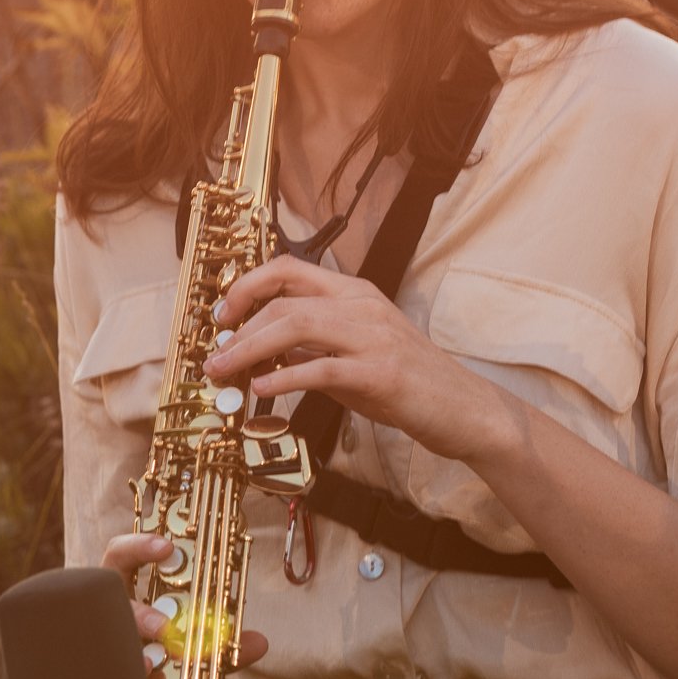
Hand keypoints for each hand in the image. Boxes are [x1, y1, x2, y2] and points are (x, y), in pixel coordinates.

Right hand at [101, 531, 268, 672]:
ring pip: (107, 637)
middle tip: (165, 627)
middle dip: (138, 612)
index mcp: (128, 585)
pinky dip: (136, 676)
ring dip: (133, 650)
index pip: (120, 554)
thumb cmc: (166, 642)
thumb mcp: (197, 635)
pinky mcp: (106, 664)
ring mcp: (105, 636)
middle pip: (108, 601)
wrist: (143, 677)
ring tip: (152, 663)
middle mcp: (111, 608)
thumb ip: (223, 640)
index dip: (138, 546)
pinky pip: (112, 669)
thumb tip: (260, 642)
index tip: (167, 547)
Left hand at [202, 256, 505, 462]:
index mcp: (355, 293)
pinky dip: (284, 377)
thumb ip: (313, 346)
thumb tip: (262, 349)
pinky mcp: (381, 373)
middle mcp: (363, 306)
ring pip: (296, 325)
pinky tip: (261, 388)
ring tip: (225, 372)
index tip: (223, 315)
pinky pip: (321, 368)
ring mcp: (374, 337)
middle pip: (285, 300)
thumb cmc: (408, 384)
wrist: (464, 409)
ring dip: (250, 349)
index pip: (290, 269)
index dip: (248, 286)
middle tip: (213, 357)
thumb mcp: (354, 355)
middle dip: (239, 327)